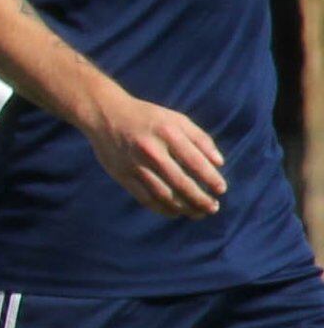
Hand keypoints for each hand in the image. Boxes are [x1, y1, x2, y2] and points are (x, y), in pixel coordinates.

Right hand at [90, 91, 226, 219]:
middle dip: (200, 199)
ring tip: (198, 213)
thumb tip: (219, 164)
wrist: (105, 114)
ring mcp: (134, 164)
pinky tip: (175, 212)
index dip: (211, 179)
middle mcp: (150, 150)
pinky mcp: (122, 175)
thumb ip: (200, 139)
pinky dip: (162, 209)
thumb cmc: (148, 117)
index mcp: (167, 133)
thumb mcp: (176, 119)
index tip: (221, 190)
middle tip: (213, 208)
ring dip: (184, 208)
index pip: (195, 162)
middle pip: (180, 183)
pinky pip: (145, 198)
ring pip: (163, 195)